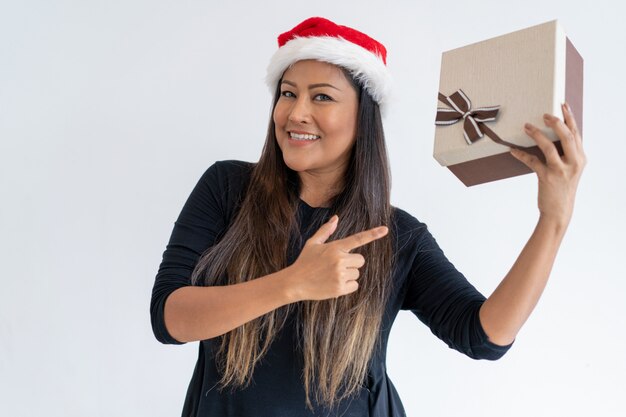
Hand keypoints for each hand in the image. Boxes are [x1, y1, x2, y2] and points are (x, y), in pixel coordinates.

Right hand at [285, 215, 387, 300]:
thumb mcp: (312, 243)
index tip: (385, 229)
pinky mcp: (340, 288)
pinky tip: (334, 284)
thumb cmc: (304, 262)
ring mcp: (340, 275)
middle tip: (337, 266)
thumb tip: (336, 218)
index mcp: (334, 247)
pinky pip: (355, 286)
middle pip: (360, 260)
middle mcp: (339, 260)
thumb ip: (326, 231)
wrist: (294, 283)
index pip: (357, 239)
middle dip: (352, 263)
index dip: (373, 234)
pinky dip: (347, 286)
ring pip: (357, 273)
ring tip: (332, 275)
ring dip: (349, 275)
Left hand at [511, 102, 586, 227]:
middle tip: (545, 114)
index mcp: (580, 158)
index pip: (576, 133)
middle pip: (567, 136)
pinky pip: (532, 161)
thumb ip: (566, 154)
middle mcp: (574, 163)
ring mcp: (561, 170)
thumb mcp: (570, 170)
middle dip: (556, 122)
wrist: (559, 211)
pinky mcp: (547, 177)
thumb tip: (553, 136)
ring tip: (527, 126)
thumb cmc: (562, 188)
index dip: (570, 118)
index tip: (563, 105)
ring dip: (537, 134)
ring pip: (549, 146)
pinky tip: (513, 150)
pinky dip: (521, 154)